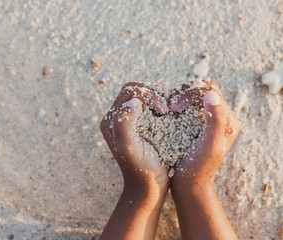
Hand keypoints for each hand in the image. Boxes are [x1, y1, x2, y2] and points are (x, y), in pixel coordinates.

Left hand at [100, 82, 170, 239]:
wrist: (149, 188)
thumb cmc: (141, 169)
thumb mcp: (129, 147)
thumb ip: (124, 123)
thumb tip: (133, 101)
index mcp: (111, 120)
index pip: (129, 92)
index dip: (148, 94)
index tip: (163, 108)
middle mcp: (118, 118)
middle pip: (135, 91)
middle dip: (153, 94)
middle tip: (167, 107)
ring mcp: (131, 122)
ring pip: (144, 98)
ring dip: (158, 99)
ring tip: (170, 109)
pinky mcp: (142, 127)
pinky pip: (151, 108)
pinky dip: (161, 107)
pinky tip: (171, 115)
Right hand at [168, 81, 239, 239]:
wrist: (188, 185)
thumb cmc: (197, 168)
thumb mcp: (209, 146)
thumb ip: (215, 121)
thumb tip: (211, 94)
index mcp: (228, 120)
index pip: (210, 91)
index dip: (191, 93)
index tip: (174, 105)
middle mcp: (220, 116)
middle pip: (202, 89)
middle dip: (184, 92)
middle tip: (170, 105)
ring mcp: (207, 119)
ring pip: (193, 95)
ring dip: (179, 97)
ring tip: (167, 108)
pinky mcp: (195, 122)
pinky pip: (187, 104)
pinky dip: (175, 104)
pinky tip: (166, 112)